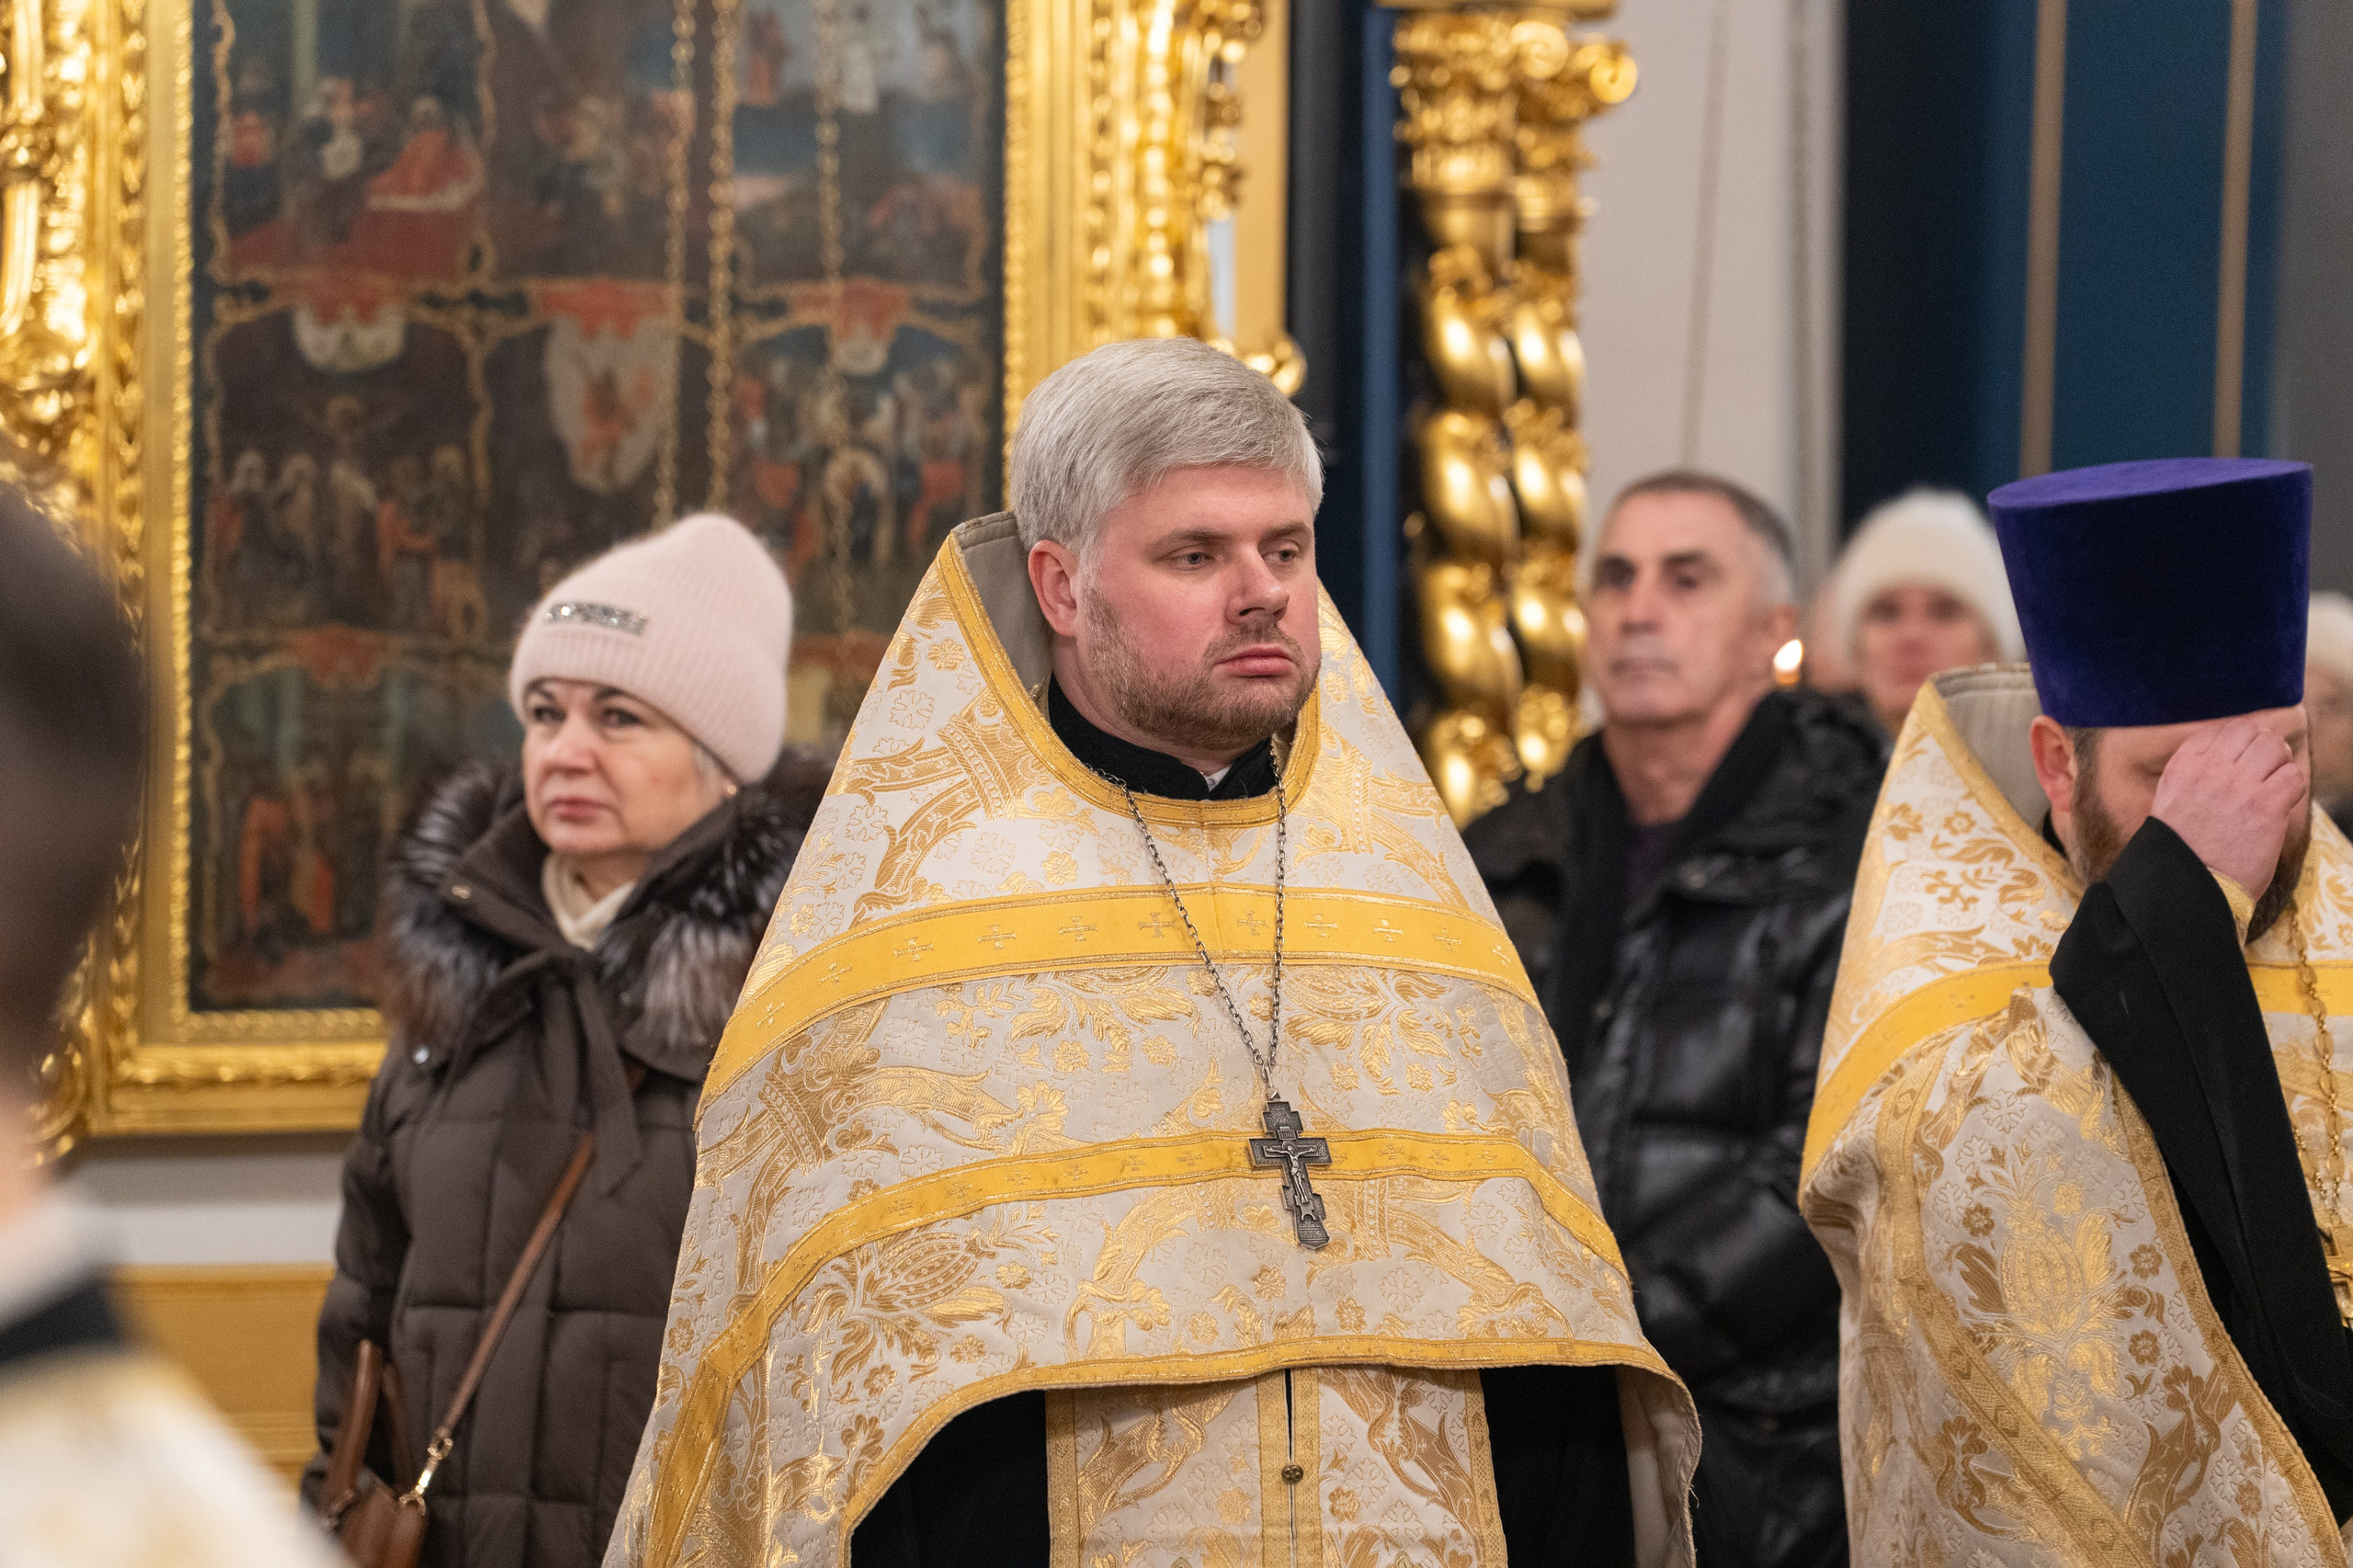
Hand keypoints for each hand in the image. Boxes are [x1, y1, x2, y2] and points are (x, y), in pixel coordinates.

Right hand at [2148, 718, 2306, 892]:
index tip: (2241, 760)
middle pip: (2248, 731)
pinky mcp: (2267, 805)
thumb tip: (2220, 754)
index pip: (2219, 730)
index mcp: (2183, 767)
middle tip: (2264, 768)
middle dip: (2261, 746)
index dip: (2236, 742)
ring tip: (2274, 782)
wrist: (2191, 883)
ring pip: (2274, 746)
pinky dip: (2292, 786)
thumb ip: (2190, 772)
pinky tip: (2282, 802)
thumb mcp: (2168, 800)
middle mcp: (2210, 769)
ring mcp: (2240, 786)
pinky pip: (2293, 776)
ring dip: (2279, 762)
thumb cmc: (2181, 848)